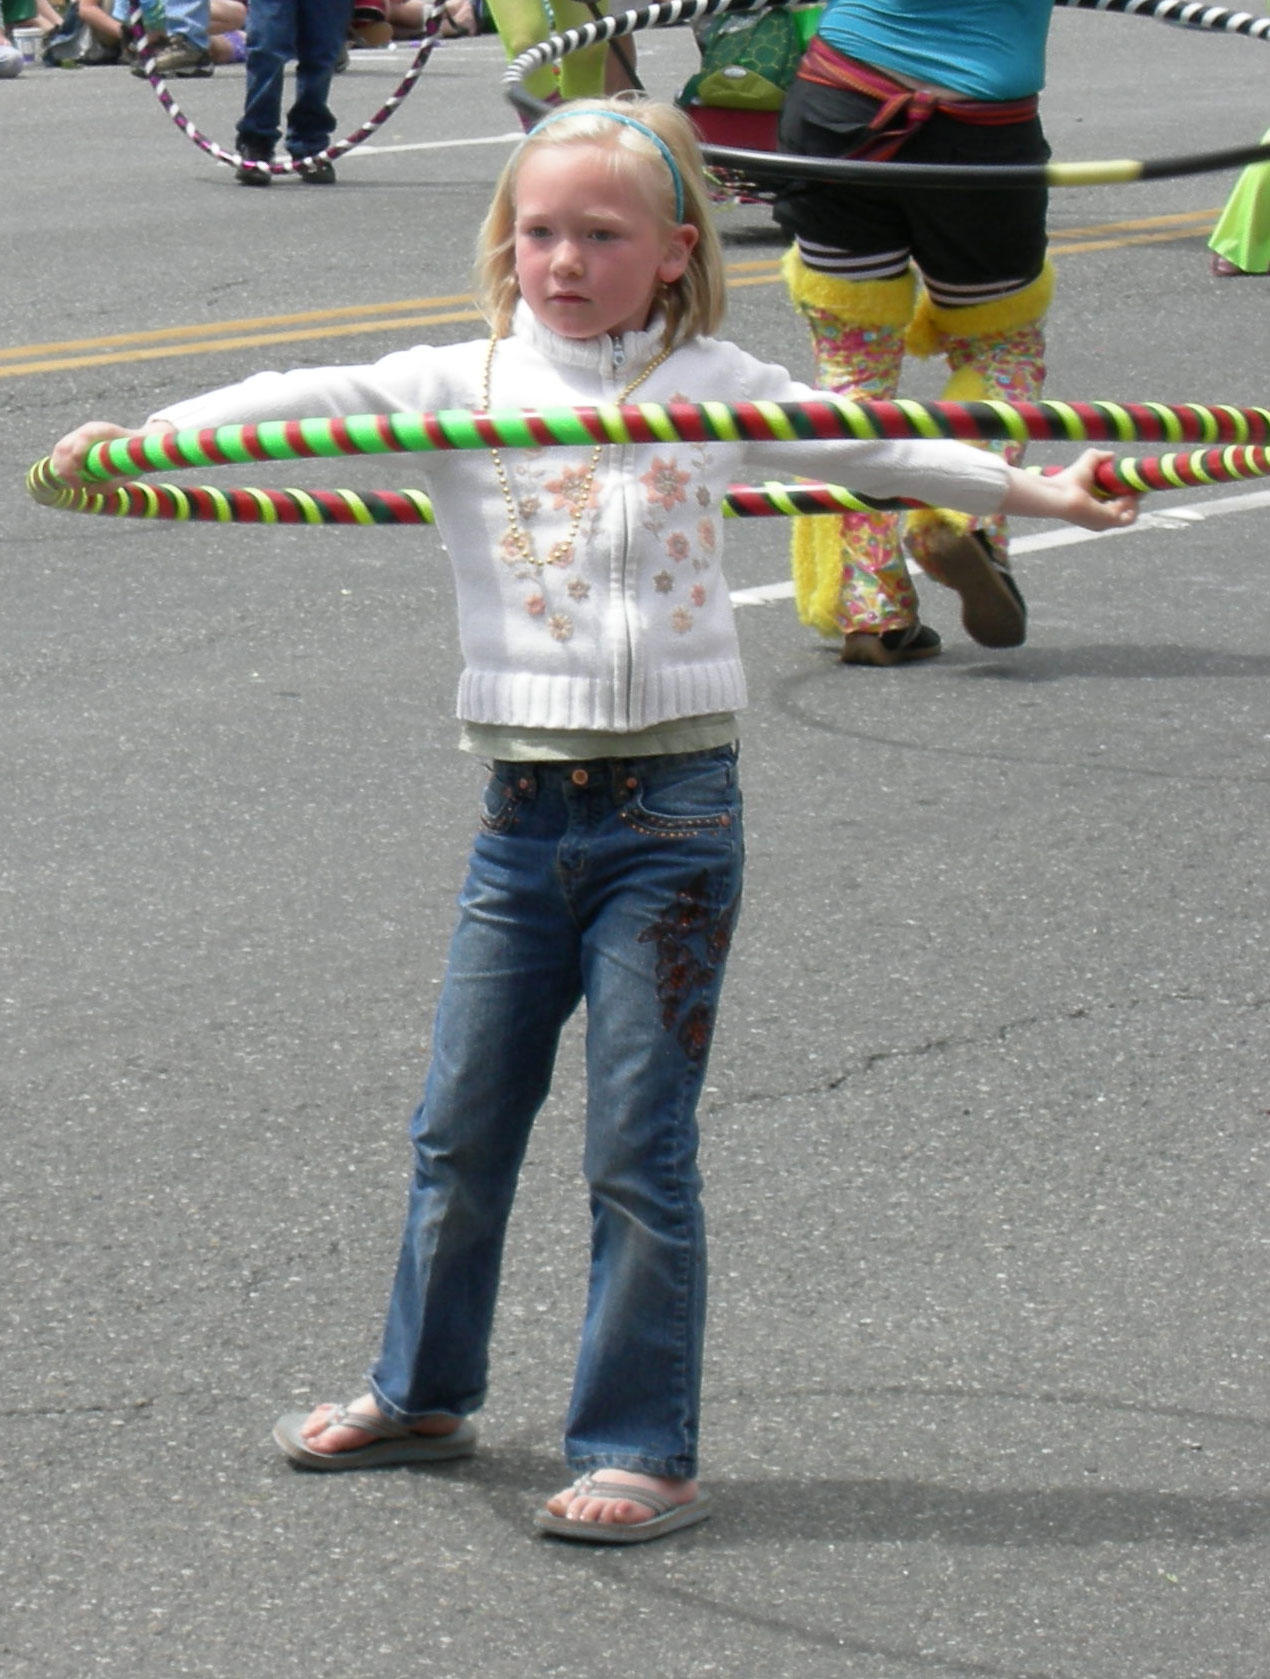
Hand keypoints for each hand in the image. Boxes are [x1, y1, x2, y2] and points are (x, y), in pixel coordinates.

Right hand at [49, 421, 146, 488]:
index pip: (82, 442)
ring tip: (73, 484)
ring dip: (61, 468)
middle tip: (75, 487)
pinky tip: (71, 479)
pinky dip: (61, 466)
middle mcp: (89, 430)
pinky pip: (61, 451)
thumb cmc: (136, 460)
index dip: (76, 462)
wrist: (139, 443)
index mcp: (104, 432)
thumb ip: (111, 483)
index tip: (79, 482)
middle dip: (65, 469)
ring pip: (60, 448)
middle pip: (65, 446)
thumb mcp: (129, 473)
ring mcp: (81, 433)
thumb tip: (89, 491)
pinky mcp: (75, 439)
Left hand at [1000, 448, 1139, 531]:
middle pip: (1128, 512)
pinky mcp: (1108, 522)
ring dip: (1133, 501)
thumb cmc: (1068, 481)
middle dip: (1135, 498)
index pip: (1120, 506)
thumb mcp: (1088, 463)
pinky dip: (1131, 505)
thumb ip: (1099, 457)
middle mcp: (1100, 520)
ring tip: (1127, 489)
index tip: (1136, 483)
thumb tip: (1112, 455)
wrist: (1059, 493)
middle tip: (1137, 485)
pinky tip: (1125, 495)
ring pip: (1130, 514)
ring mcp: (1104, 523)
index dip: (1131, 494)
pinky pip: (1129, 516)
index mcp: (1096, 510)